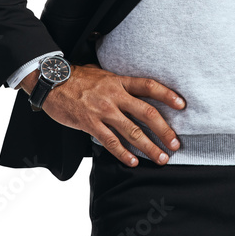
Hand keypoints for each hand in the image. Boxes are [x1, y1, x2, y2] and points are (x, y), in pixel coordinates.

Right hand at [20, 64, 185, 166]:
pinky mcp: (90, 124)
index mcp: (119, 81)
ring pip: (132, 131)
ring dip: (149, 147)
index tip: (182, 105)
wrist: (52, 82)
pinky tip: (133, 161)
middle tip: (175, 144)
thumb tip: (133, 88)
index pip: (149, 86)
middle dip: (164, 130)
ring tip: (161, 158)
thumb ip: (119, 82)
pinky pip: (110, 142)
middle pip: (147, 113)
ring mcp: (103, 111)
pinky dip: (124, 153)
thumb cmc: (78, 78)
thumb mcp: (102, 74)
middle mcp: (114, 95)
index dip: (167, 95)